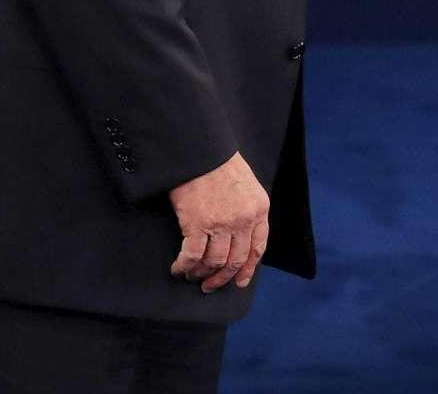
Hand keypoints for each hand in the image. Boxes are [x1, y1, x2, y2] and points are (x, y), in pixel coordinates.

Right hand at [168, 151, 269, 291]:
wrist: (201, 152)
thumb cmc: (220, 165)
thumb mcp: (247, 186)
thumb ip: (247, 210)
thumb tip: (240, 236)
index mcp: (259, 210)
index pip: (258, 248)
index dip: (248, 269)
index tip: (239, 281)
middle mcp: (244, 220)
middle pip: (236, 260)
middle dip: (222, 278)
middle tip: (210, 286)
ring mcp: (221, 224)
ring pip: (214, 262)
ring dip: (202, 274)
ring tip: (192, 276)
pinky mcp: (197, 225)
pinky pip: (192, 256)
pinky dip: (184, 267)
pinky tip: (178, 269)